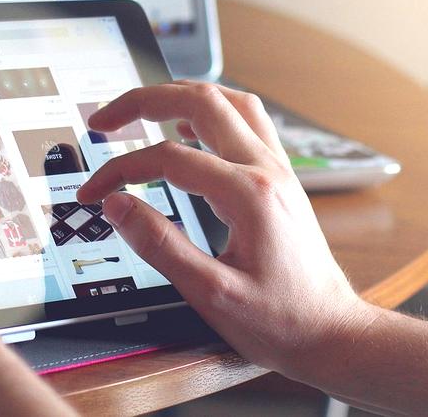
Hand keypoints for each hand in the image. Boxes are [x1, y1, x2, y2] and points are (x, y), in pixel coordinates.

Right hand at [76, 82, 366, 377]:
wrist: (332, 332)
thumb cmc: (281, 320)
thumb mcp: (211, 294)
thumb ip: (161, 246)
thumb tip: (119, 206)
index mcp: (249, 194)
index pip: (169, 158)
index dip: (121, 169)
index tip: (95, 192)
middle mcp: (268, 169)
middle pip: (202, 101)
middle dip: (145, 100)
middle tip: (105, 119)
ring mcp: (279, 169)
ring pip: (229, 101)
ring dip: (181, 95)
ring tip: (142, 108)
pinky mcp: (282, 178)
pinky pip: (247, 121)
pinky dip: (211, 112)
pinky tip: (188, 128)